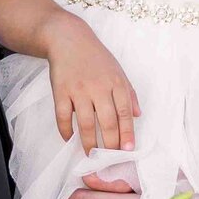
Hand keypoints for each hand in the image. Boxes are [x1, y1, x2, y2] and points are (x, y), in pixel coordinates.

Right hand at [45, 14, 140, 152]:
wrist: (69, 39)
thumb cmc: (96, 58)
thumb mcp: (118, 71)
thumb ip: (129, 94)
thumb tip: (138, 115)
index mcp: (116, 83)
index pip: (125, 113)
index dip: (127, 134)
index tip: (128, 150)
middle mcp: (99, 87)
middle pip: (107, 122)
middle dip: (110, 144)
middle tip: (109, 159)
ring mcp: (78, 89)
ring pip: (85, 123)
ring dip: (88, 143)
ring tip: (90, 155)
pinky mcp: (60, 91)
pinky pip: (62, 116)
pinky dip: (66, 130)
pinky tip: (69, 139)